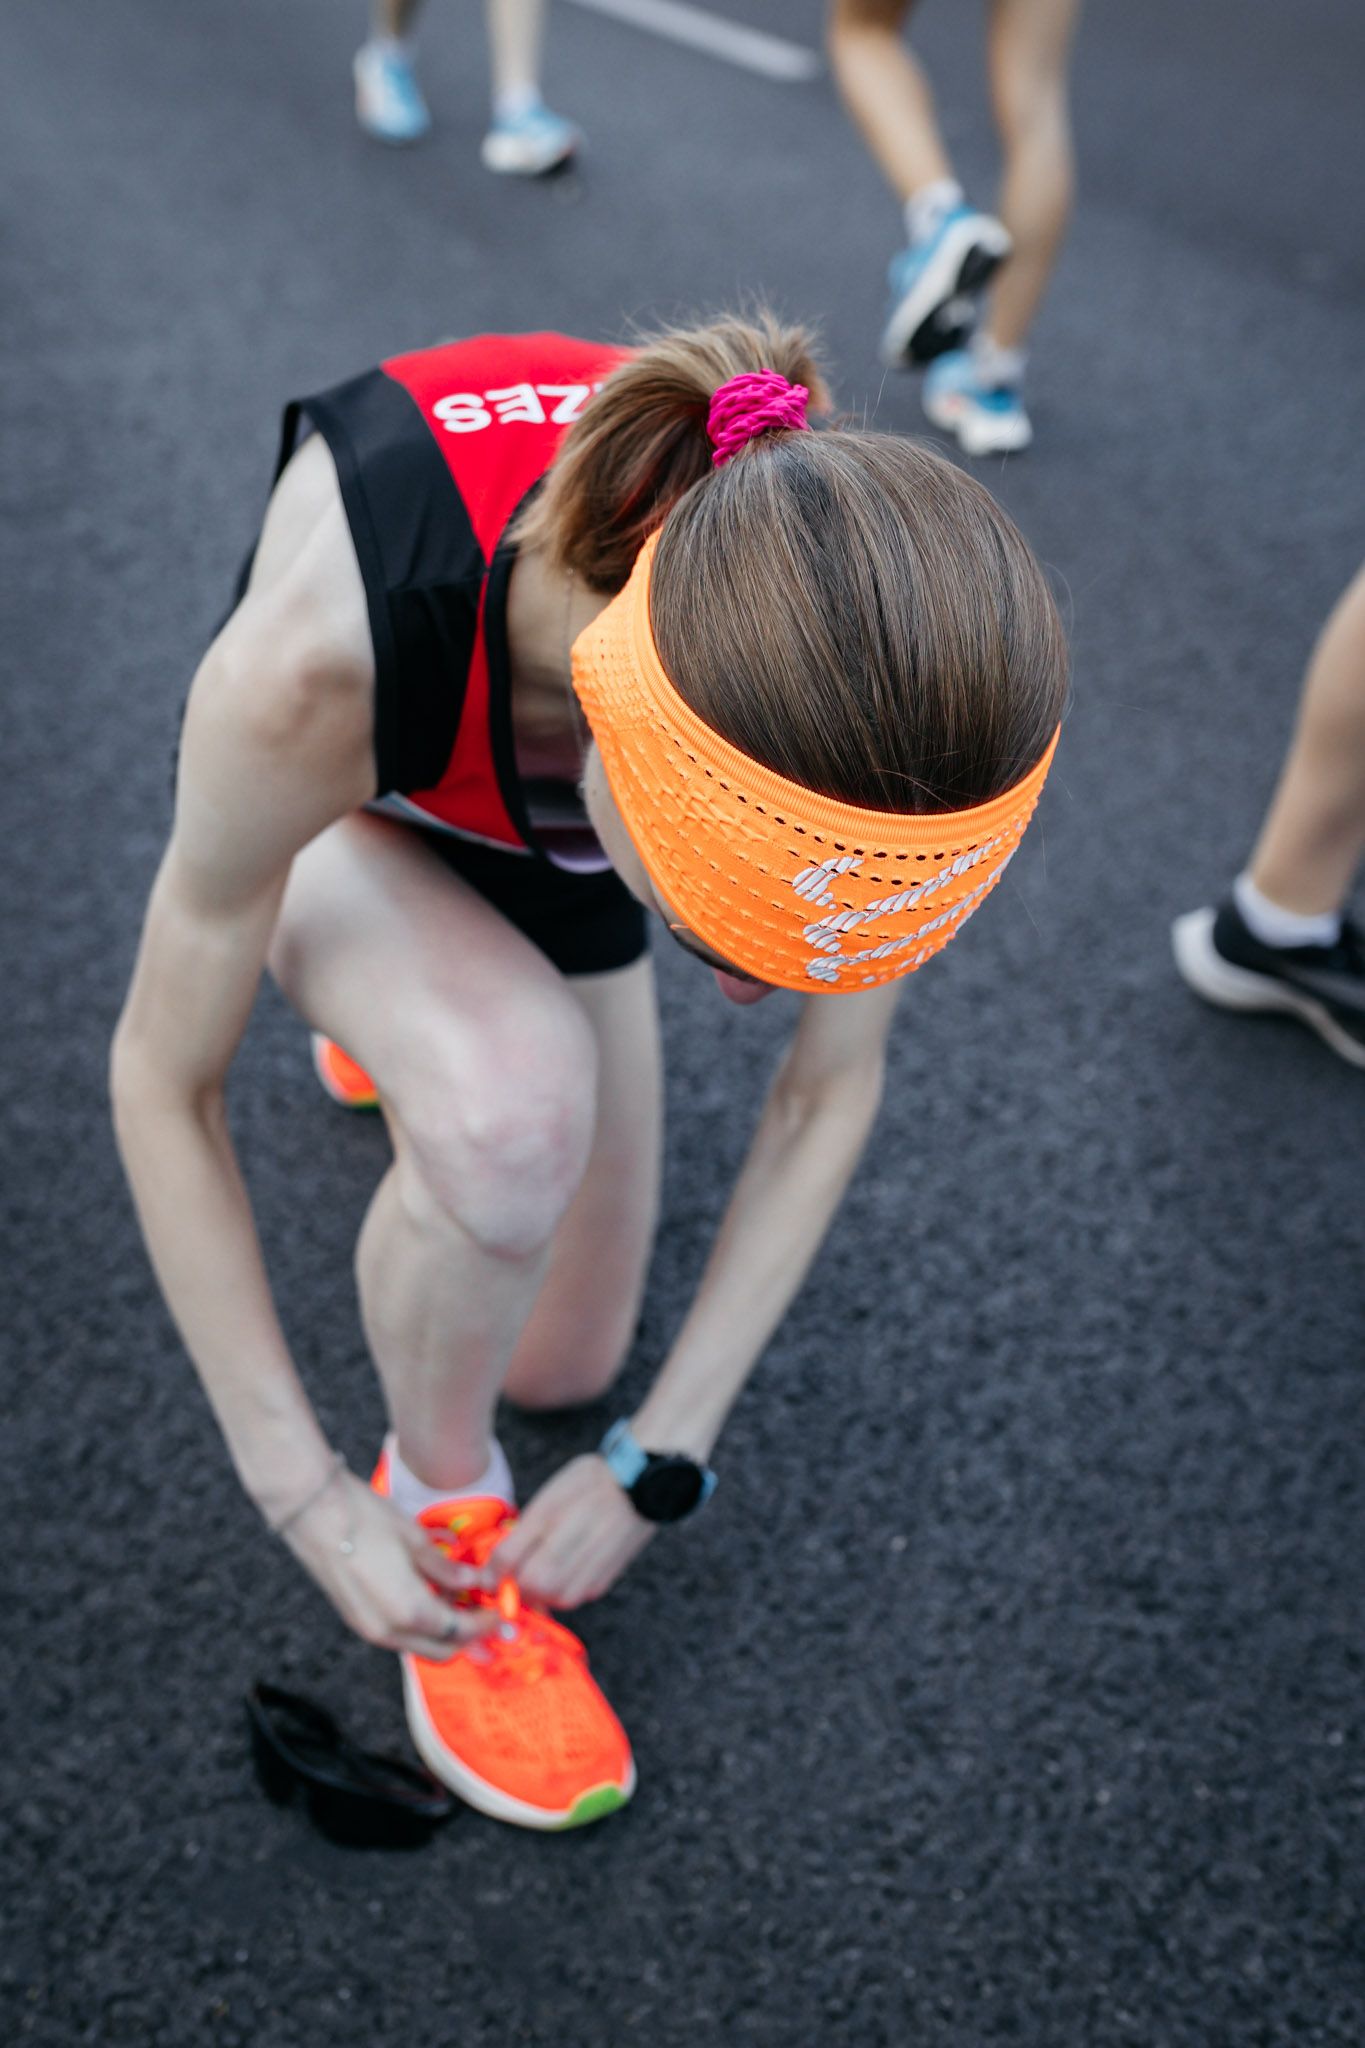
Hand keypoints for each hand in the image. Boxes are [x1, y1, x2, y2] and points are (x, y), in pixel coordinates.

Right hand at [281, 1468, 494, 1659]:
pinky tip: (431, 1597)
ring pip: (418, 1645)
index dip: (485, 1623)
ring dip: (443, 1632)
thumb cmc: (364, 1519)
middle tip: (486, 1612)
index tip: (501, 1611)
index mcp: (409, 1611)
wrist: (314, 1513)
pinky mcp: (357, 1619)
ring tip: (461, 1602)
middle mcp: (388, 1631)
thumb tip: (478, 1581)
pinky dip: (421, 1625)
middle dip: (468, 1636)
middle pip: (441, 1650)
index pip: (459, 1631)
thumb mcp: (416, 1540)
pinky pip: (399, 1635)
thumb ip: (448, 1569)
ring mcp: (369, 1629)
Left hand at [493, 1454, 654, 1609]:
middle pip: (530, 1584)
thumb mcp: (550, 1495)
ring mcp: (593, 1564)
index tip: (485, 1575)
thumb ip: (523, 1532)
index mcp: (553, 1515)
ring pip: (552, 1598)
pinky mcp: (604, 1580)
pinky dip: (560, 1592)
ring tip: (539, 1573)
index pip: (508, 1558)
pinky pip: (573, 1598)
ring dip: (538, 1592)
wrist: (639, 1485)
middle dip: (515, 1583)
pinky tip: (562, 1573)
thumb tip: (497, 1566)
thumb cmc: (588, 1483)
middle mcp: (573, 1542)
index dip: (490, 1572)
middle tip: (514, 1573)